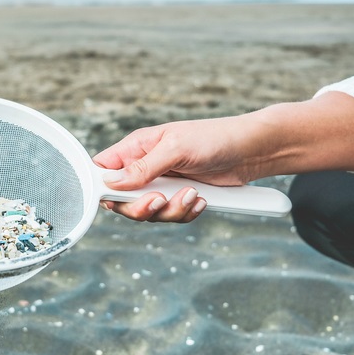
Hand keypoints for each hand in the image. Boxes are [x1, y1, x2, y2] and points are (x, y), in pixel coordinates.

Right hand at [93, 117, 260, 222]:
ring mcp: (163, 185)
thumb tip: (111, 182)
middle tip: (159, 201)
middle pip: (121, 200)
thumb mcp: (175, 149)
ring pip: (148, 213)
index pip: (103, 170)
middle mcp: (145, 168)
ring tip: (192, 195)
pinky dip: (185, 213)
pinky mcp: (180, 198)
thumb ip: (142, 167)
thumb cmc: (214, 138)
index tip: (114, 198)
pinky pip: (171, 216)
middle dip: (140, 207)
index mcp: (137, 148)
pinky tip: (200, 201)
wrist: (251, 151)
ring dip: (170, 211)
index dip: (102, 187)